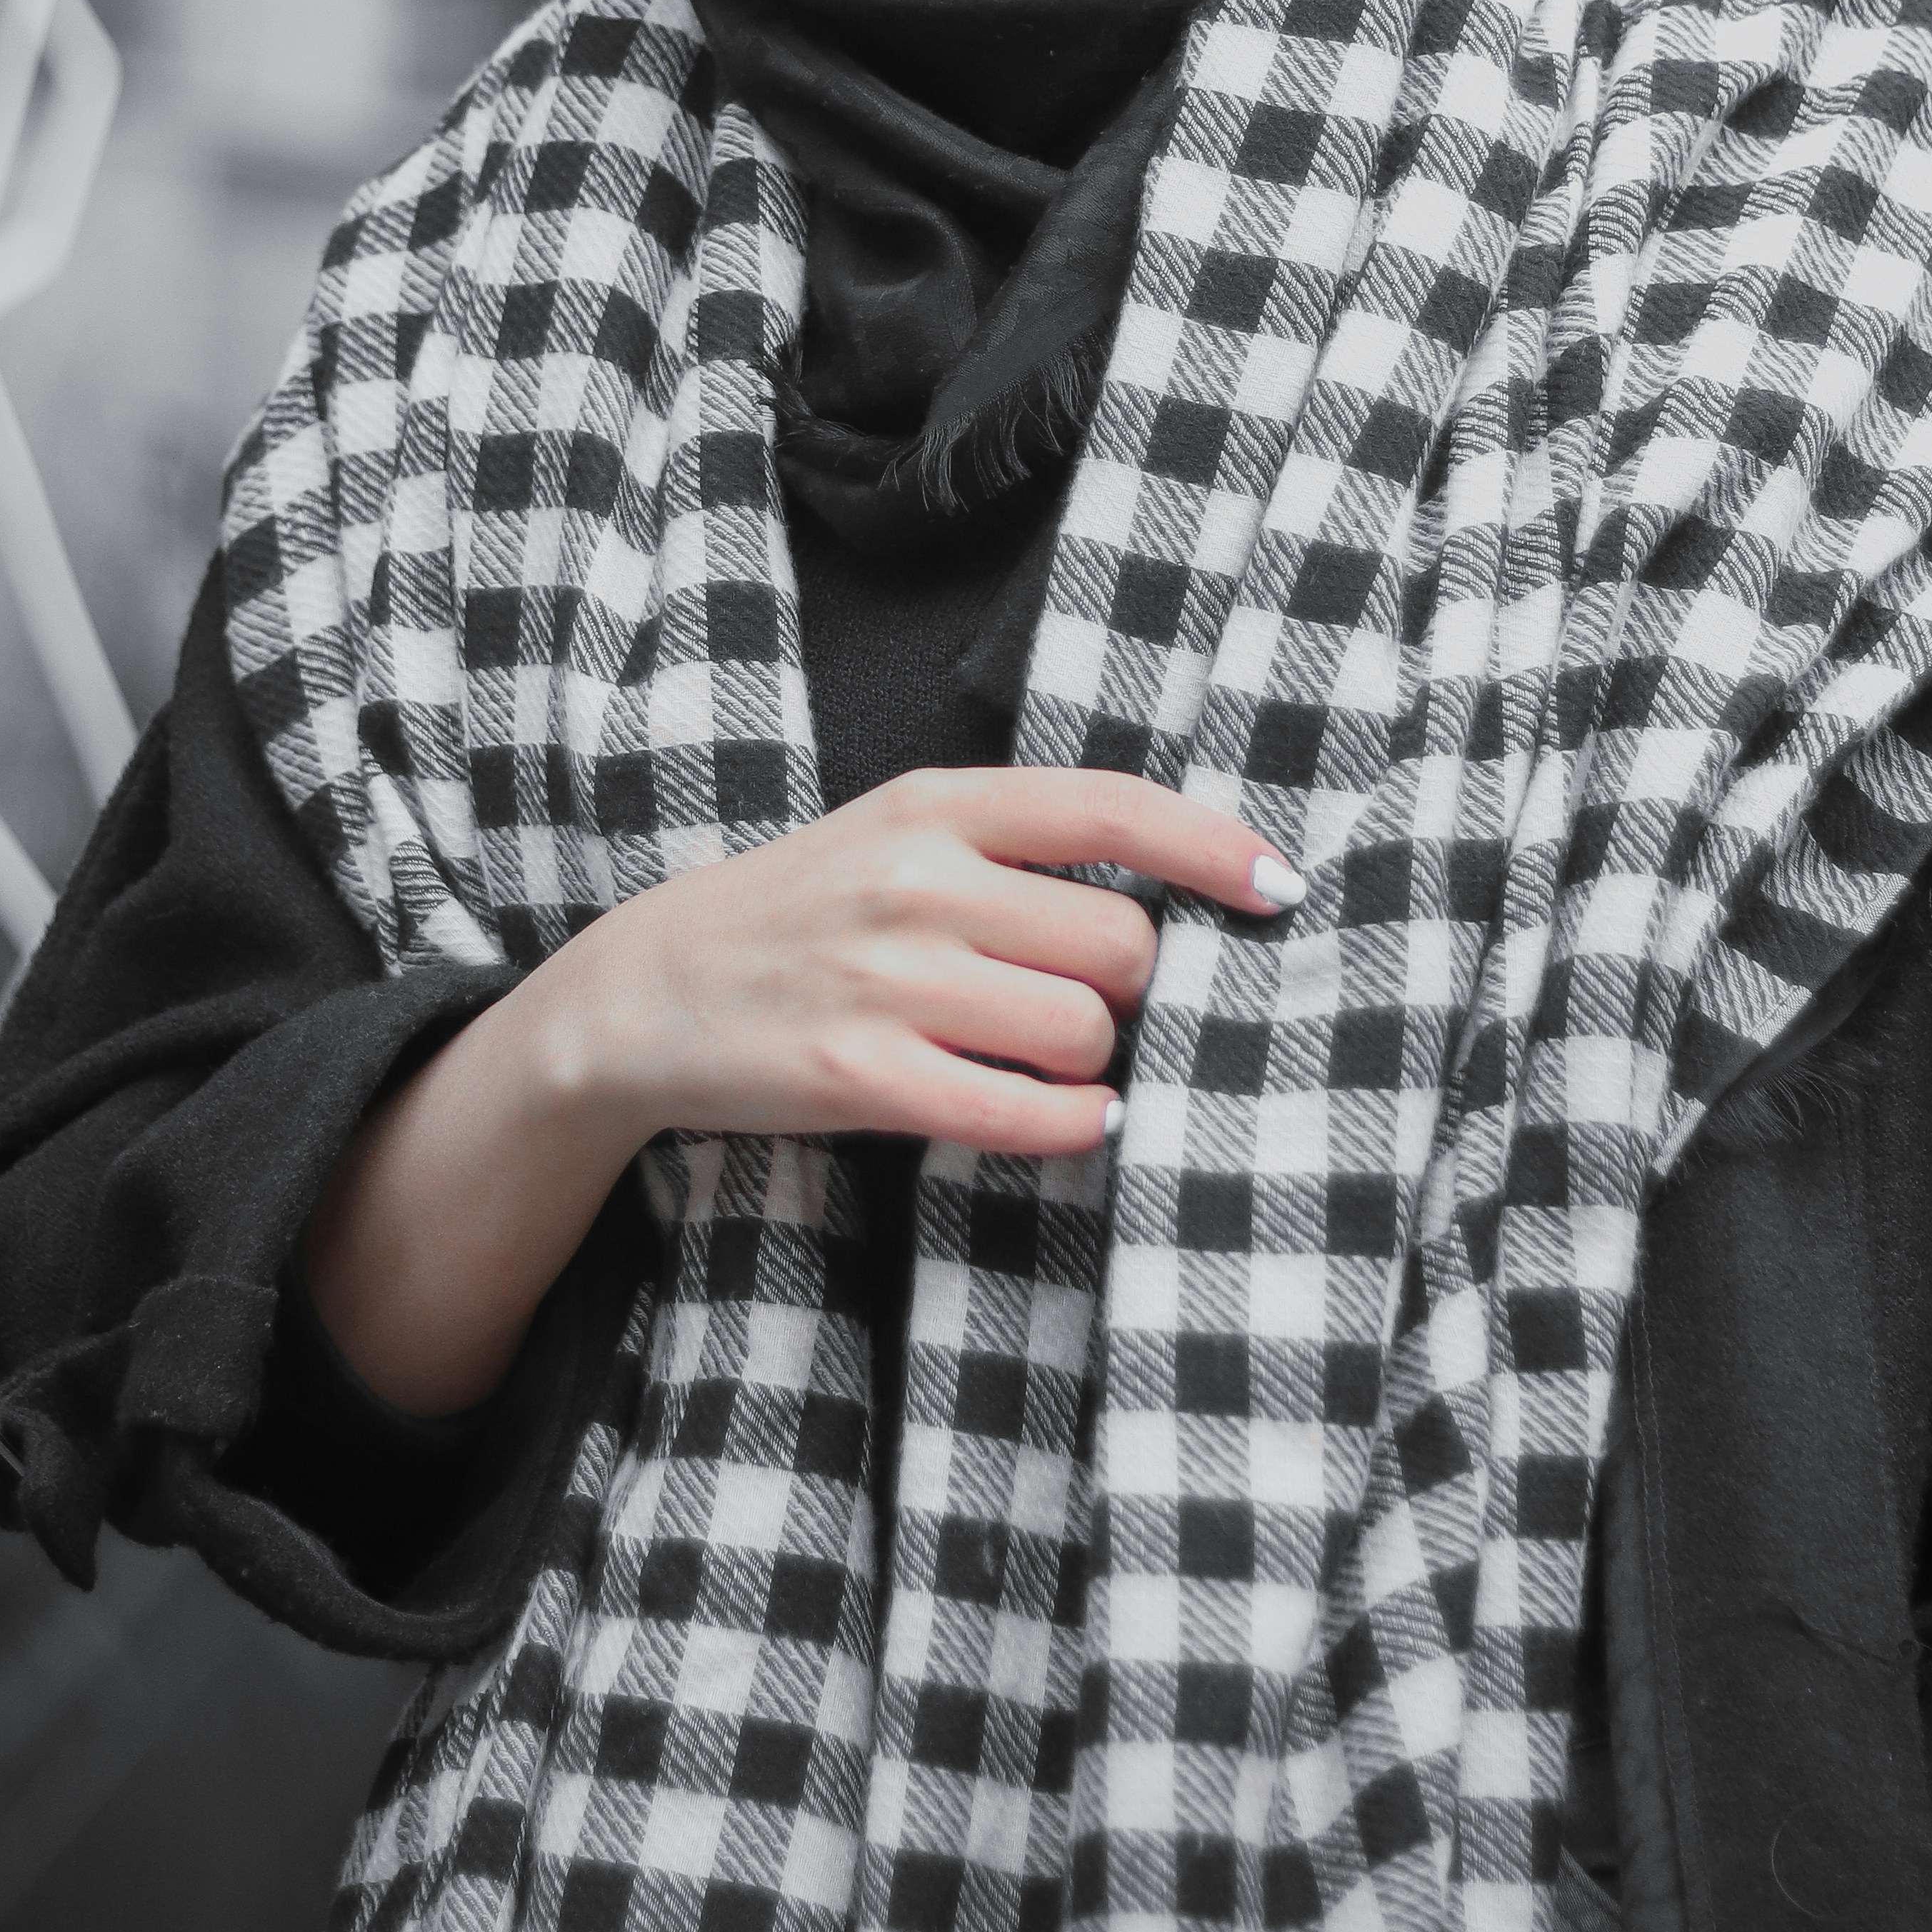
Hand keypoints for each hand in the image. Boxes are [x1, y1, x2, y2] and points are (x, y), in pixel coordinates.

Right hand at [538, 765, 1296, 1164]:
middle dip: (1136, 988)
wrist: (650, 988)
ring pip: (1083, 1031)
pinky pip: (1022, 1113)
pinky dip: (1072, 1127)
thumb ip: (1018, 847)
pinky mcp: (860, 1075)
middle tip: (1099, 1005)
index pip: (1111, 808)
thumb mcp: (902, 833)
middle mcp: (918, 881)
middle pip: (1120, 943)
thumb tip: (1173, 895)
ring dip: (1096, 1061)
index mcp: (937, 804)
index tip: (1281, 886)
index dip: (1214, 847)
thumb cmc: (809, 910)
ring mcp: (886, 979)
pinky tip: (1071, 1120)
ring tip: (1056, 1060)